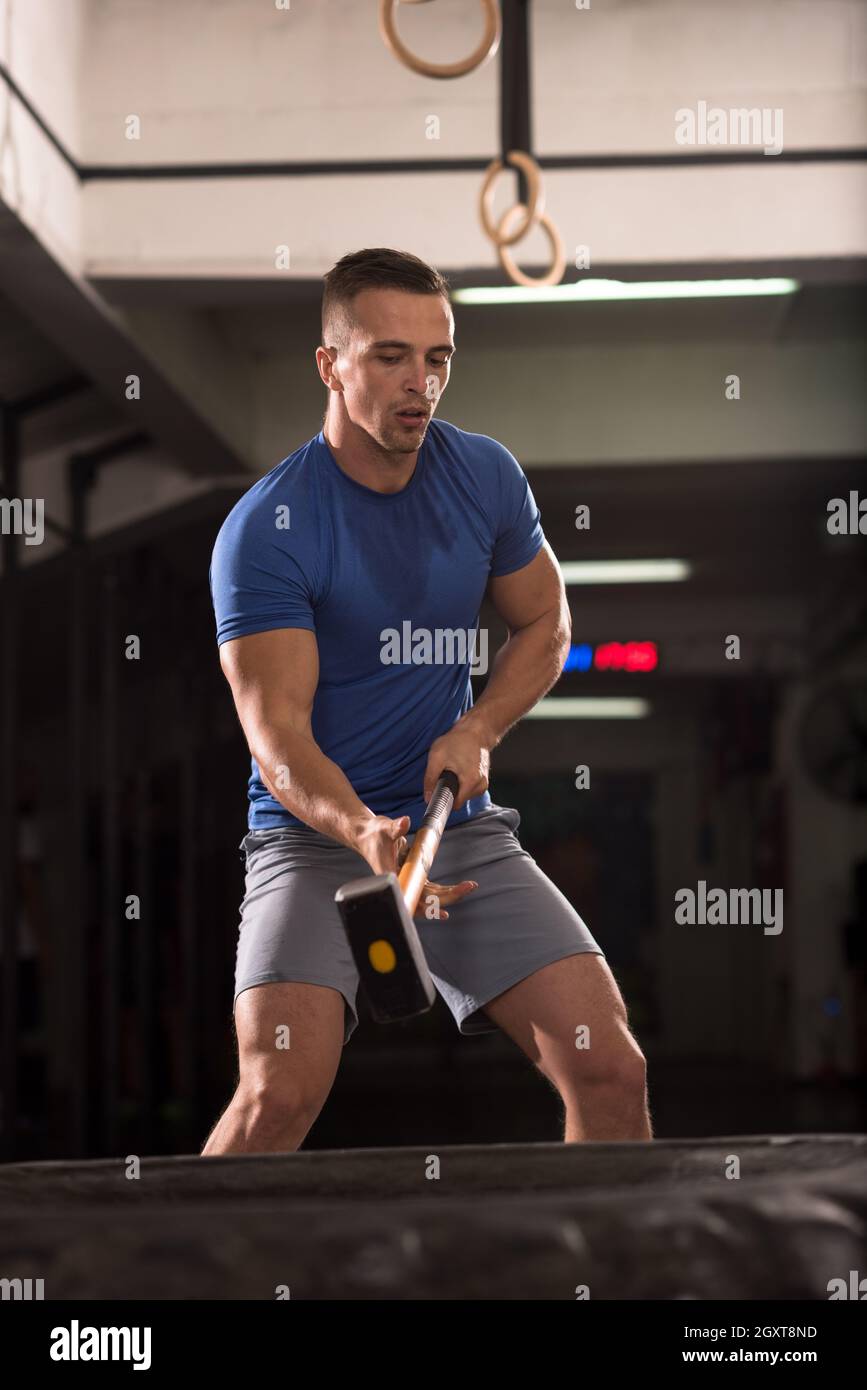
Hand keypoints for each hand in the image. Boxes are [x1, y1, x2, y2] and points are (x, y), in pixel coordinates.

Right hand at [354, 814, 476, 920]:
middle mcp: (402, 883)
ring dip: (450, 893)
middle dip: (449, 896)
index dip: (427, 908)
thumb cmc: (374, 835)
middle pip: (427, 899)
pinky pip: (431, 888)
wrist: (367, 836)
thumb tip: (404, 822)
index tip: (442, 912)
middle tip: (468, 887)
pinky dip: (444, 890)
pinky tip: (459, 889)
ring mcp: (409, 881)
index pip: (412, 897)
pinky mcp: (414, 876)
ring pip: (431, 895)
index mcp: (393, 877)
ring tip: (469, 886)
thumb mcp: (385, 828)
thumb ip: (396, 827)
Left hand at [423, 724, 489, 809]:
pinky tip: (460, 770)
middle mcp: (481, 785)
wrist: (476, 731)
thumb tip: (427, 797)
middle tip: (445, 774)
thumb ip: (430, 779)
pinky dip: (462, 783)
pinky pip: (469, 789)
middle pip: (459, 800)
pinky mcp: (483, 780)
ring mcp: (484, 783)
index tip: (437, 794)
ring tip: (454, 770)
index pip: (455, 805)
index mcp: (470, 782)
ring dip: (456, 787)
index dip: (443, 801)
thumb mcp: (437, 757)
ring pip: (464, 795)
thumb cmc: (458, 741)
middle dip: (450, 791)